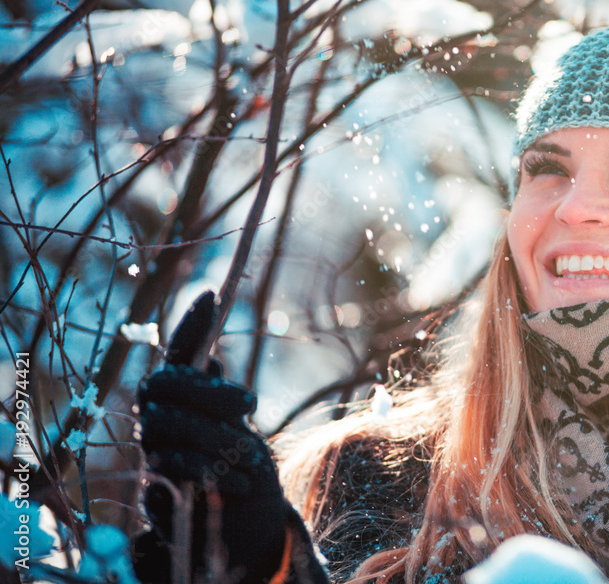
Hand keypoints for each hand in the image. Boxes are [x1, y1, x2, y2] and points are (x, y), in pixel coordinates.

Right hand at [133, 291, 296, 582]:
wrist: (239, 521)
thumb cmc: (236, 463)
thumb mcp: (235, 422)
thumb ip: (217, 386)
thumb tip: (209, 332)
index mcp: (179, 397)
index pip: (178, 352)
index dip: (192, 324)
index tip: (213, 293)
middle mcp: (156, 418)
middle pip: (163, 386)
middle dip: (209, 392)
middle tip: (250, 404)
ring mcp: (153, 452)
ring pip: (169, 427)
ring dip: (218, 439)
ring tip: (249, 456)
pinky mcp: (156, 489)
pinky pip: (172, 470)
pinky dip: (211, 474)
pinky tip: (240, 483)